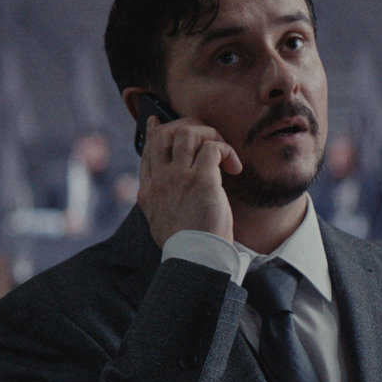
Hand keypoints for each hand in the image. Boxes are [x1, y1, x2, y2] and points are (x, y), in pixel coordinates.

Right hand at [136, 115, 240, 244]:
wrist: (195, 259)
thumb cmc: (185, 246)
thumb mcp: (160, 222)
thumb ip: (161, 202)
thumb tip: (167, 193)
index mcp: (148, 192)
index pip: (147, 151)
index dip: (154, 132)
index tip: (157, 122)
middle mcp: (160, 180)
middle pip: (164, 134)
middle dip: (186, 127)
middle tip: (206, 137)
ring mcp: (178, 178)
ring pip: (188, 133)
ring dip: (209, 135)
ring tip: (222, 151)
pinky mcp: (201, 180)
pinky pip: (213, 148)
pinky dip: (226, 151)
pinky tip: (234, 167)